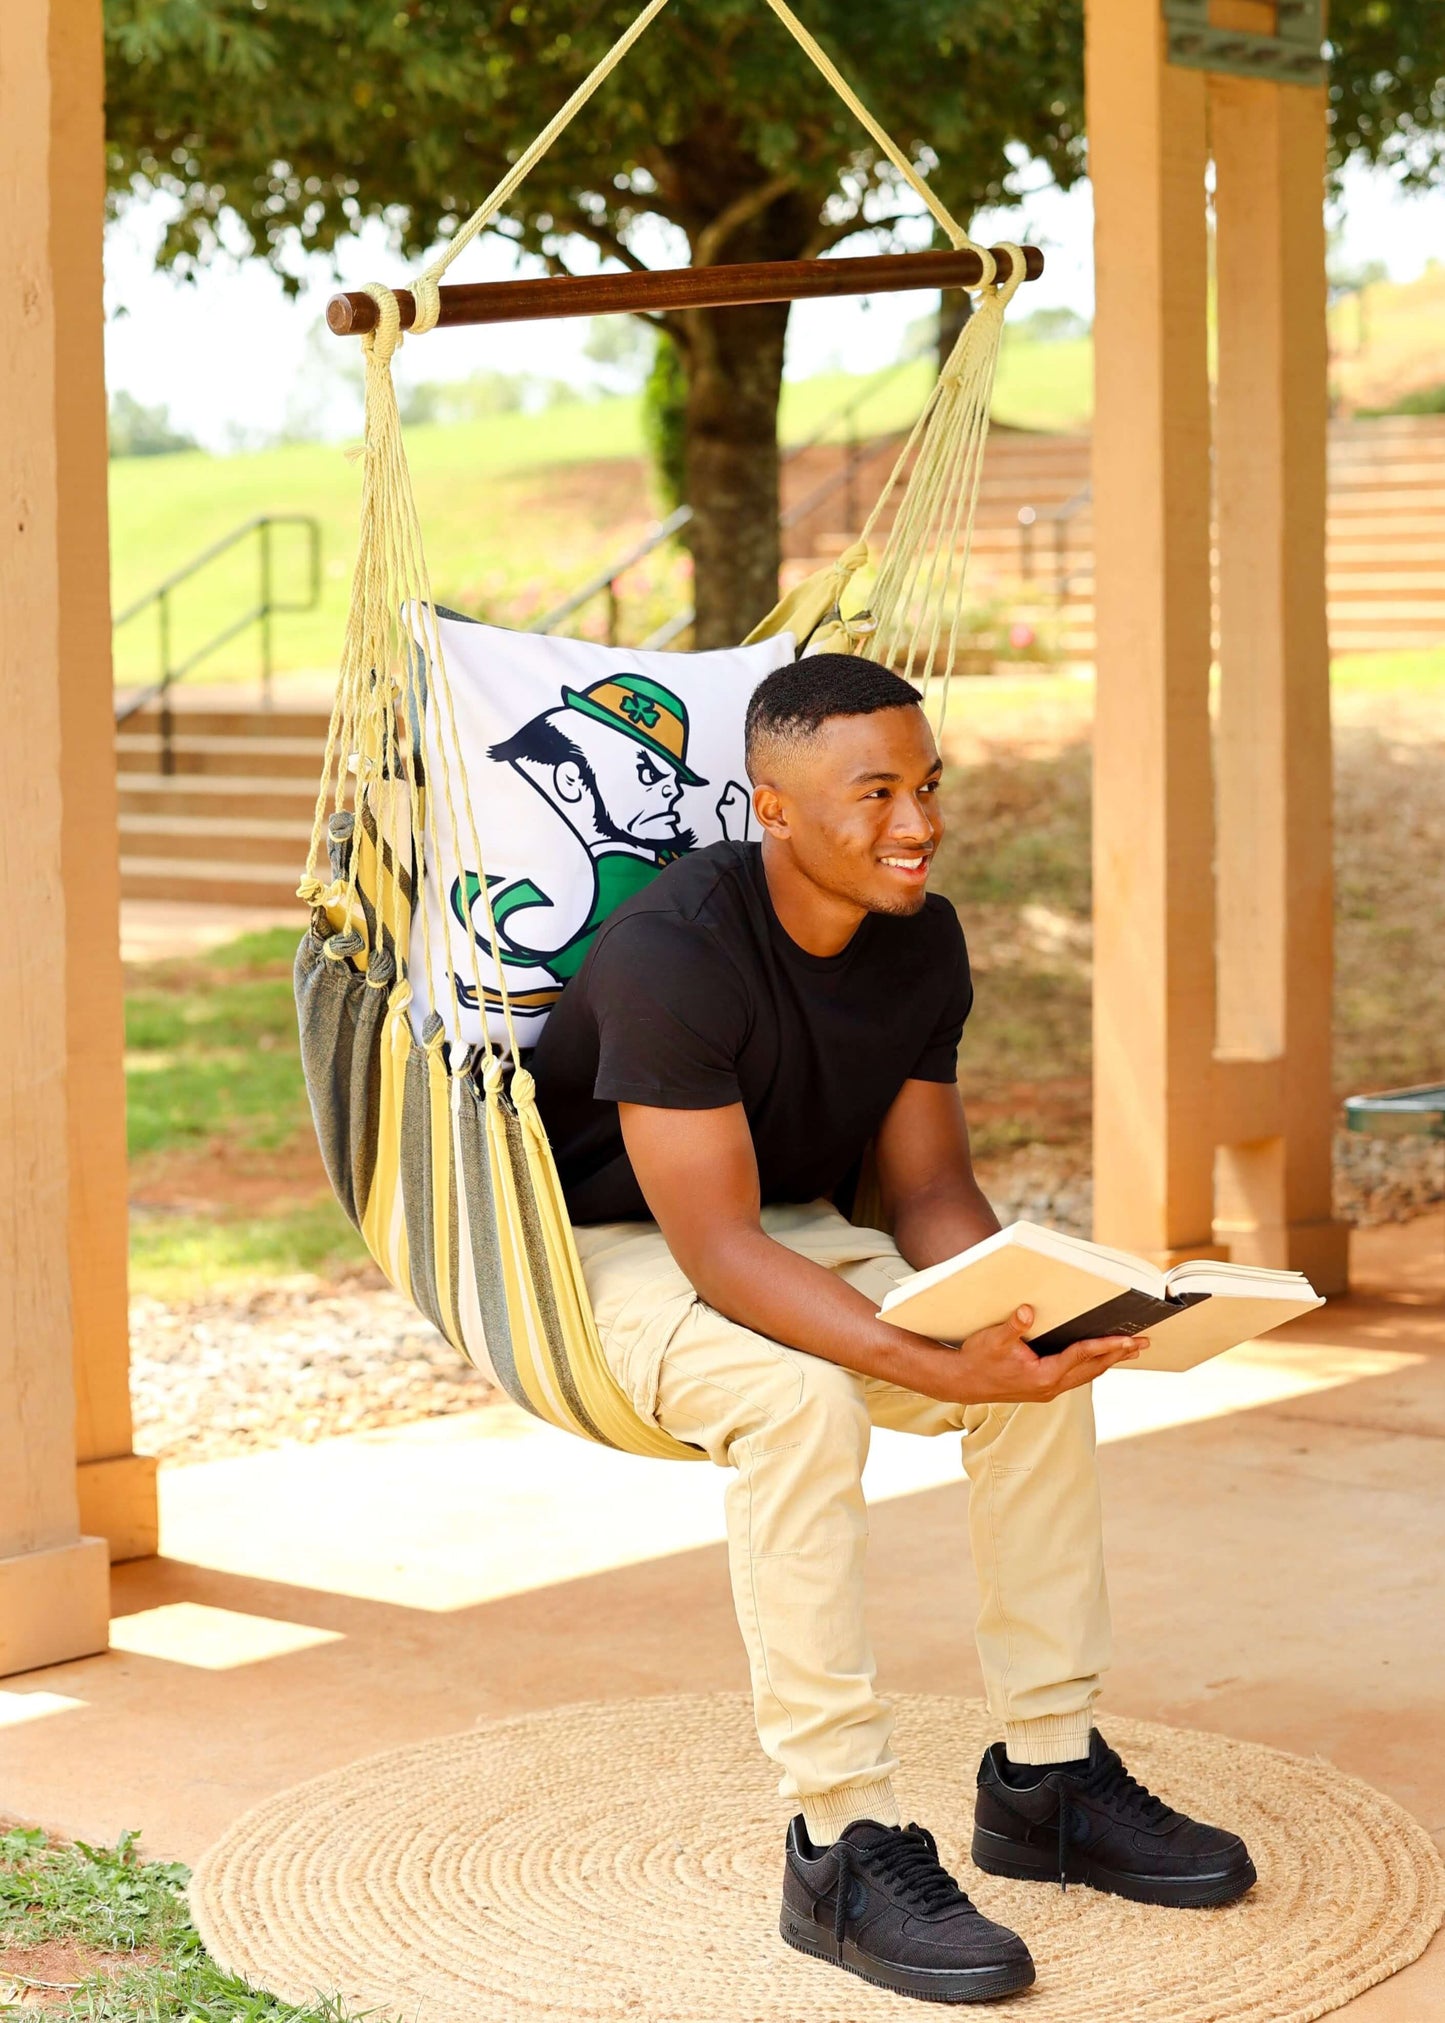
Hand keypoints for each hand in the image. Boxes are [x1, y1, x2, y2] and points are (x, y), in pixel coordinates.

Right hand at [927, 1305, 1142, 1404]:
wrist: (963, 1383)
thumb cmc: (977, 1360)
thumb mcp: (993, 1340)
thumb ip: (1013, 1326)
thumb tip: (1028, 1310)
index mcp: (1043, 1376)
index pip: (1082, 1356)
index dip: (1106, 1346)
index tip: (1128, 1339)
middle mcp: (1050, 1387)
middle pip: (1093, 1369)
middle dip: (1119, 1354)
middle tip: (1144, 1343)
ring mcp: (1048, 1390)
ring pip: (1088, 1375)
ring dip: (1110, 1361)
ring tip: (1131, 1349)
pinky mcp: (1044, 1388)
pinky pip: (1077, 1376)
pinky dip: (1093, 1365)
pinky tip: (1100, 1358)